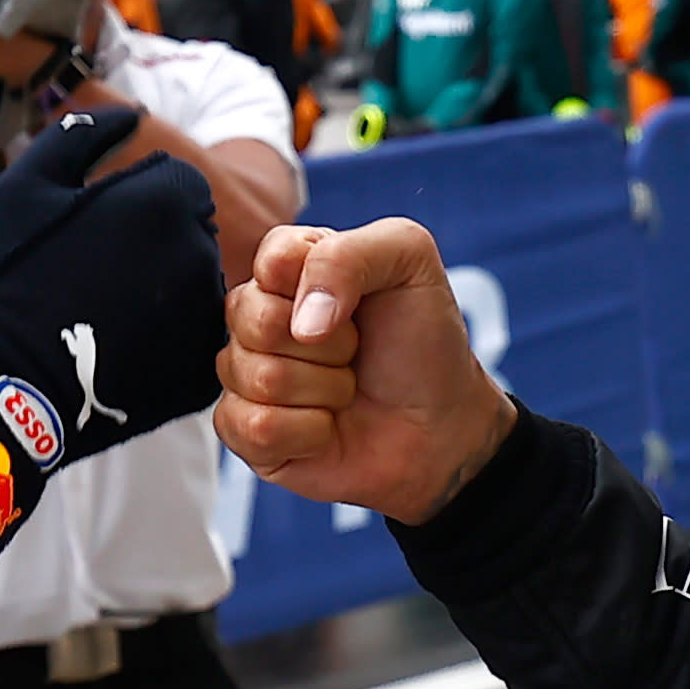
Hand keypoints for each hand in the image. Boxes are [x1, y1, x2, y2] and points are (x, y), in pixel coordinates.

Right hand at [0, 100, 219, 442]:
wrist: (5, 381)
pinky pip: (197, 338)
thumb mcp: (29, 186)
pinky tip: (125, 348)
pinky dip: (171, 339)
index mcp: (166, 200)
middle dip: (159, 244)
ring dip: (169, 289)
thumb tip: (132, 115)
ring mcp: (205, 315)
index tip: (98, 234)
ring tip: (111, 314)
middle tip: (100, 276)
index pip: (179, 184)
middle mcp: (201, 252)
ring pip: (200, 284)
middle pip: (195, 232)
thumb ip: (84, 133)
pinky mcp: (201, 369)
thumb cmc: (11, 277)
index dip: (136, 203)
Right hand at [219, 218, 514, 520]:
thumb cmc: (422, 341)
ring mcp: (247, 374)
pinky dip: (307, 433)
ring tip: (347, 389)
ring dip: (324, 390)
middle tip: (356, 351)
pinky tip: (327, 429)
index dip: (318, 287)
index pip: (271, 259)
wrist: (442, 425)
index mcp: (290, 266)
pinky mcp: (247, 432)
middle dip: (328, 344)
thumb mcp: (409, 261)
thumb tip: (300, 323)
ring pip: (257, 377)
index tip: (359, 302)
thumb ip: (347, 256)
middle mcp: (259, 316)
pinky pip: (253, 428)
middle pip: (253, 320)